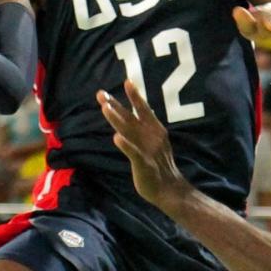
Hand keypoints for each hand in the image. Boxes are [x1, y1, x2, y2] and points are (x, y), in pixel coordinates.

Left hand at [97, 81, 191, 212]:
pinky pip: (133, 152)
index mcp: (154, 130)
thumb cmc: (159, 167)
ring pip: (129, 131)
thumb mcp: (152, 145)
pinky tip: (116, 138)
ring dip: (117, 119)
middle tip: (101, 94)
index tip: (127, 81)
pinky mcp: (144, 163)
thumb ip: (141, 133)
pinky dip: (126, 145)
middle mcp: (151, 136)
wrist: (170, 189)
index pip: (143, 110)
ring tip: (105, 108)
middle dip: (115, 104)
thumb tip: (127, 124)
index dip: (135, 96)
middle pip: (131, 117)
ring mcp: (148, 149)